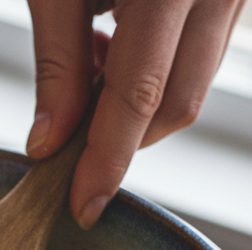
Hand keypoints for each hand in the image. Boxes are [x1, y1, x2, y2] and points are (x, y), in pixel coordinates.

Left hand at [26, 0, 245, 227]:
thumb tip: (50, 145)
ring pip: (192, 90)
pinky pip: (201, 59)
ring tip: (95, 61)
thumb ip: (58, 64)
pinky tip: (120, 41)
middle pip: (176, 106)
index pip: (139, 95)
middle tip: (72, 131)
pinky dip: (158, 74)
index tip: (82, 205)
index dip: (106, 159)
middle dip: (123, 138)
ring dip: (139, 107)